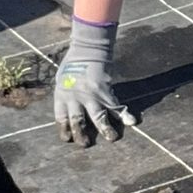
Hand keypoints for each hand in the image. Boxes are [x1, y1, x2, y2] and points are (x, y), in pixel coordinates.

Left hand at [54, 18, 135, 146]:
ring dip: (106, 129)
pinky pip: (115, 106)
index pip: (61, 117)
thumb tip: (68, 109)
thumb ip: (66, 94)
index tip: (68, 138)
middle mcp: (75, 97)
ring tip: (112, 138)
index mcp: (62, 94)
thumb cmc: (73, 63)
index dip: (65, 129)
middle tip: (86, 145)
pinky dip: (124, 114)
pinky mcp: (105, 90)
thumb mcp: (63, 79)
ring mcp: (91, 95)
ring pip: (98, 117)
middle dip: (82, 135)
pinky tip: (132, 121)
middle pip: (78, 121)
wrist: (88, 48)